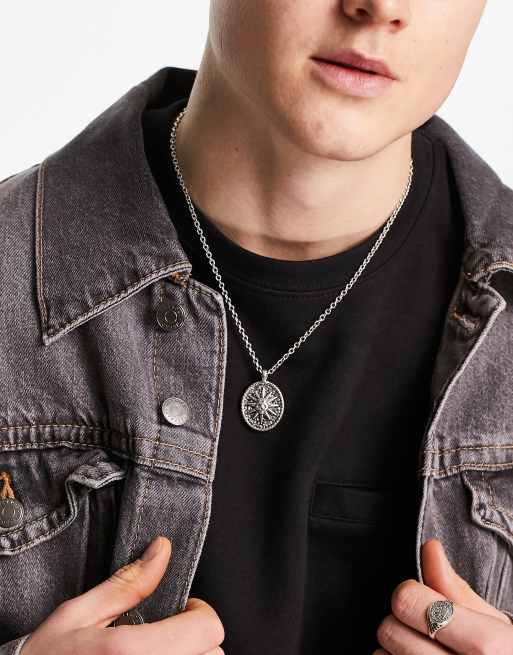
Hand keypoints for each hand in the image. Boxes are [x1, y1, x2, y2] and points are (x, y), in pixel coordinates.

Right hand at [21, 536, 224, 654]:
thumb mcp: (77, 615)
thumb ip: (126, 584)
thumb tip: (162, 550)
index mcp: (133, 653)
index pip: (208, 628)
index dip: (198, 612)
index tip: (180, 610)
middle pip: (214, 654)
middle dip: (196, 638)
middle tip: (168, 633)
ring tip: (159, 651)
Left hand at [373, 538, 512, 653]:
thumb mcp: (496, 626)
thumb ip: (457, 590)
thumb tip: (430, 548)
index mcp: (486, 646)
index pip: (408, 602)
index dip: (410, 593)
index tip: (420, 598)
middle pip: (390, 630)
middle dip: (400, 622)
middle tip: (421, 628)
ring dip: (393, 651)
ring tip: (420, 651)